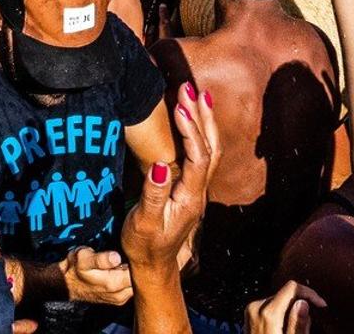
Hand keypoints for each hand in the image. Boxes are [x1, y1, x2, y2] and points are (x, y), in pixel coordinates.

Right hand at [58, 247, 132, 306]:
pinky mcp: (118, 301)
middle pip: (139, 279)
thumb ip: (101, 259)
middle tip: (128, 255)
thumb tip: (116, 258)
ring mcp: (119, 299)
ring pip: (135, 285)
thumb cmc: (76, 267)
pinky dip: (128, 281)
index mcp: (114, 283)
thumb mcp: (84, 258)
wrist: (67, 284)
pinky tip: (121, 272)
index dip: (137, 259)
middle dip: (136, 267)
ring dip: (132, 274)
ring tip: (124, 263)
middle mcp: (119, 295)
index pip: (137, 271)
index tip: (132, 250)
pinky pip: (130, 289)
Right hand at [122, 82, 218, 275]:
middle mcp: (198, 191)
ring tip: (198, 94)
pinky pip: (201, 154)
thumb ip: (153, 194)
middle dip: (201, 116)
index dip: (191, 132)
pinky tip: (194, 119)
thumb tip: (160, 165)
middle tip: (188, 88)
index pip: (198, 158)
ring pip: (209, 150)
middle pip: (209, 148)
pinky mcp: (190, 187)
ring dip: (205, 121)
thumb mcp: (144, 223)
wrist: (153, 265)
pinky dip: (201, 132)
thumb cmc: (144, 245)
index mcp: (189, 198)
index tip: (180, 108)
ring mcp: (196, 189)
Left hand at [247, 281, 326, 333]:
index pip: (292, 288)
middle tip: (312, 320)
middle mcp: (256, 308)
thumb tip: (303, 303)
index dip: (310, 294)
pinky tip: (286, 327)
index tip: (321, 305)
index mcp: (268, 314)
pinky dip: (281, 312)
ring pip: (278, 299)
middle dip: (301, 303)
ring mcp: (251, 311)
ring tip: (297, 328)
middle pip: (285, 293)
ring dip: (291, 308)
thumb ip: (298, 324)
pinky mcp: (250, 314)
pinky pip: (269, 306)